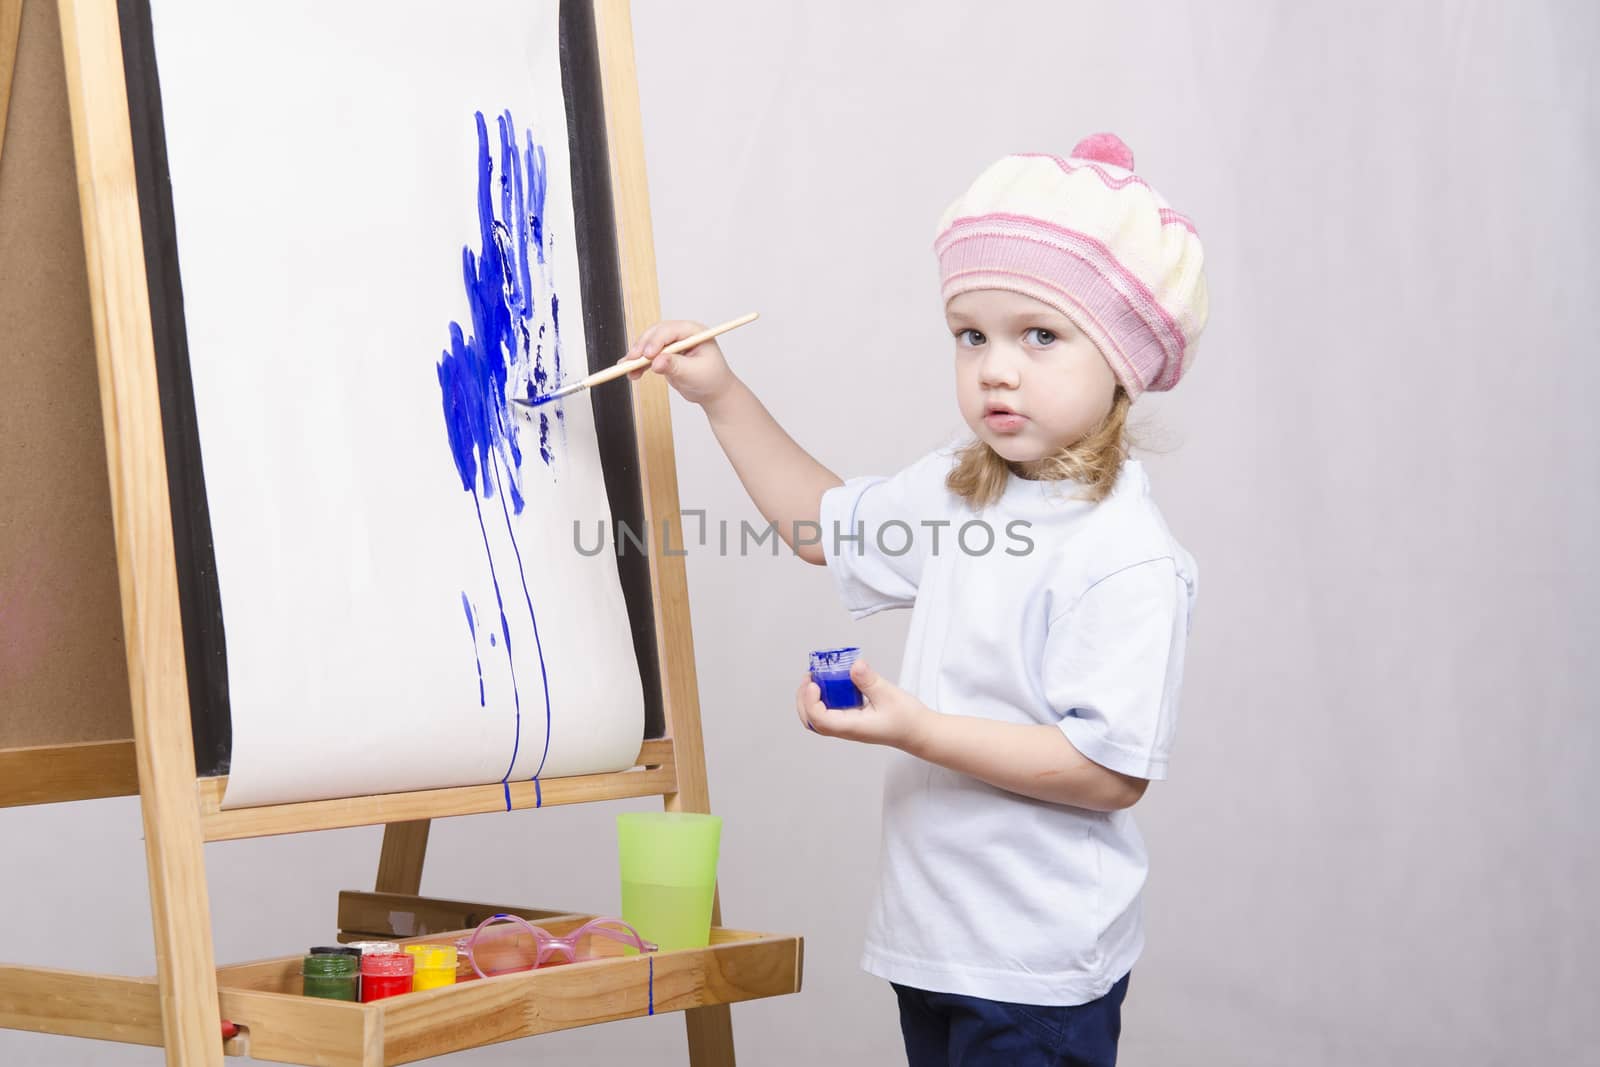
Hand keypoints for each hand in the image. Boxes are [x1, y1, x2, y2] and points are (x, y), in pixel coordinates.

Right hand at [622, 319, 737, 407]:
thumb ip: (675, 366)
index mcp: (694, 332)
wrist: (713, 392)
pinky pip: (647, 356)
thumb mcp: (694, 373)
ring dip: (636, 356)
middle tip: (632, 361)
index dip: (656, 341)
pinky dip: (638, 364)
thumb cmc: (711, 380)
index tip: (647, 355)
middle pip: (655, 334)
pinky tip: (630, 372)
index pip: (671, 330)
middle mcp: (681, 334)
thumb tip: (656, 362)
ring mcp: (671, 343)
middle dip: (642, 347)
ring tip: (627, 369)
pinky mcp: (663, 354)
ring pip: (648, 344)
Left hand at [794, 657, 931, 750]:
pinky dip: (823, 699)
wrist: (919, 732)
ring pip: (818, 719)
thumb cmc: (907, 719)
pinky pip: (829, 713)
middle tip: (809, 677)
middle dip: (804, 700)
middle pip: (812, 722)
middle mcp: (846, 729)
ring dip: (811, 700)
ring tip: (816, 679)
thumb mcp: (889, 695)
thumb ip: (869, 681)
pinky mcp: (852, 720)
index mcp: (852, 727)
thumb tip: (854, 666)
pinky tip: (831, 684)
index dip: (811, 701)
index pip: (820, 719)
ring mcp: (848, 726)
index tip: (814, 682)